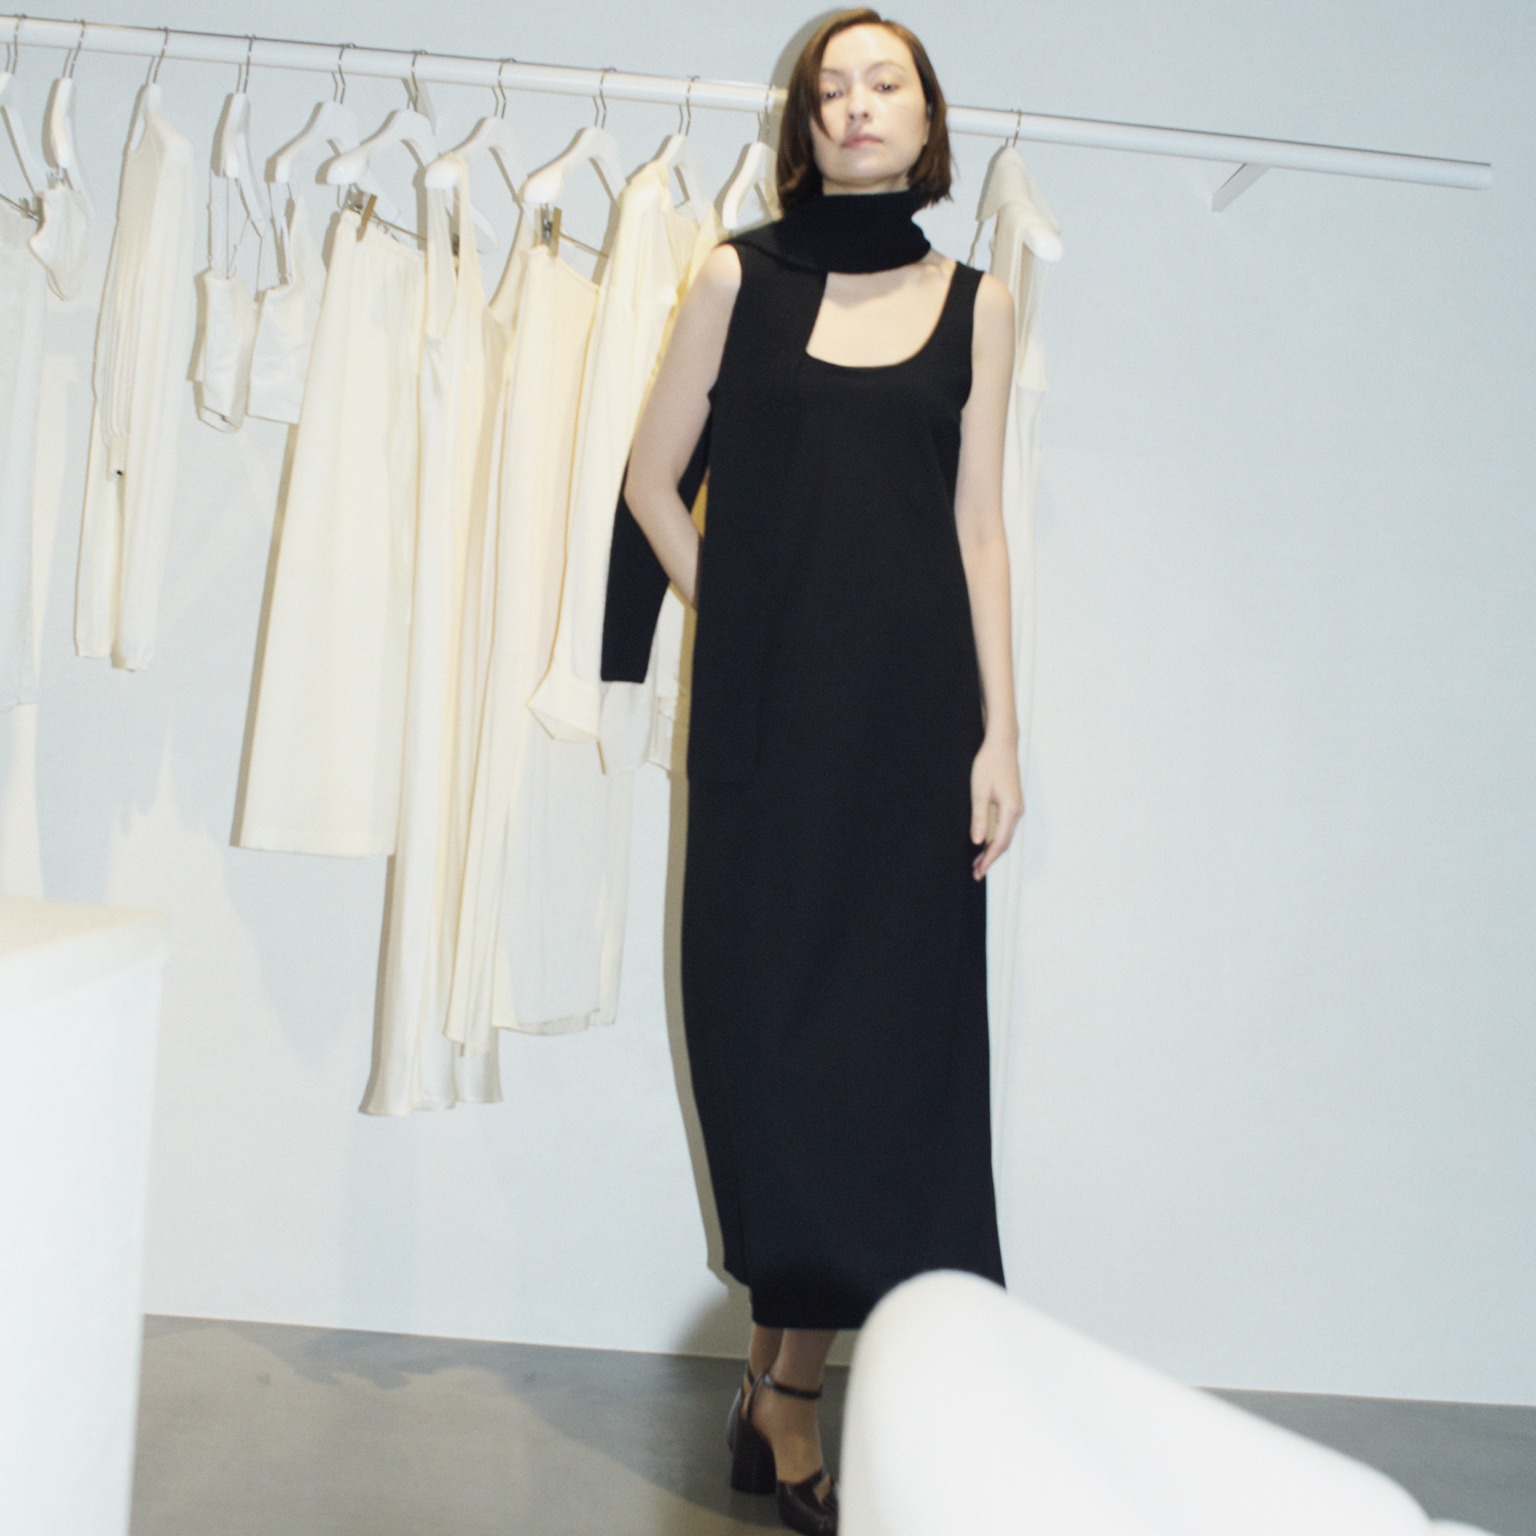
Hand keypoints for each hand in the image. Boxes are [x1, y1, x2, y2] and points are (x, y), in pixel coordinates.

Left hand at [970, 733, 1023, 879]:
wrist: (1002, 745)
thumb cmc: (989, 764)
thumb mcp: (979, 791)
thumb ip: (979, 818)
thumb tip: (978, 841)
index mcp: (1011, 810)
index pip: (999, 842)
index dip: (988, 859)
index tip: (978, 871)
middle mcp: (1017, 811)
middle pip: (1004, 842)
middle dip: (990, 859)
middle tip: (976, 872)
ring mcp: (1017, 808)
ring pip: (1005, 836)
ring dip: (992, 850)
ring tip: (978, 862)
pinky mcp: (1013, 803)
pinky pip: (1005, 827)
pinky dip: (995, 838)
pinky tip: (985, 842)